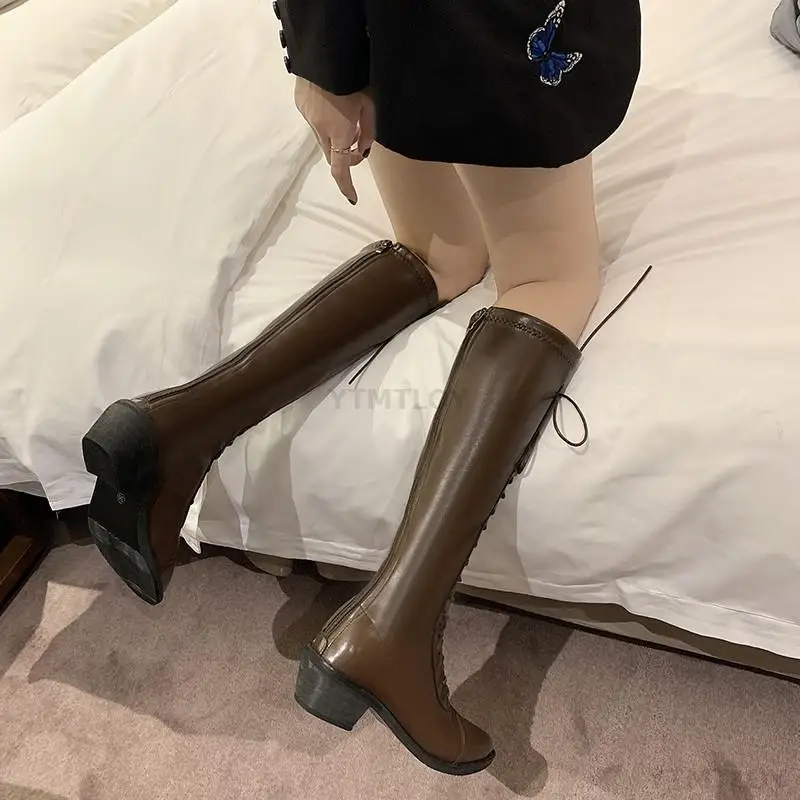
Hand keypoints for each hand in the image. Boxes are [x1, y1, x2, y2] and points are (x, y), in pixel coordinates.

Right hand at [294, 78, 374, 204]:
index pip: (341, 169)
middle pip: (331, 155)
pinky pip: (314, 122)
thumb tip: (361, 151)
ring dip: (334, 138)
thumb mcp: (370, 106)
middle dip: (344, 157)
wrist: (327, 50)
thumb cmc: (356, 77)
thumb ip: (368, 132)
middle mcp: (320, 129)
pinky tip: (332, 105)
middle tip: (356, 145)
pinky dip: (325, 122)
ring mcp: (307, 117)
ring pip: (322, 139)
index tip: (352, 197)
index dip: (346, 186)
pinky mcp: (301, 104)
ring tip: (347, 118)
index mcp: (339, 131)